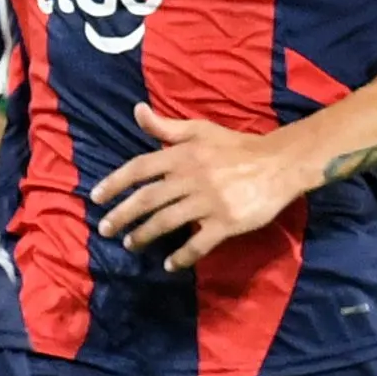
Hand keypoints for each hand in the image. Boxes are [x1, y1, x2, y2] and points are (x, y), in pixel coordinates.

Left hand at [90, 104, 312, 271]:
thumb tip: (137, 111)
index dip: (114, 183)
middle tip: (104, 229)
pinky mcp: (226, 222)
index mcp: (183, 155)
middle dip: (121, 215)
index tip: (96, 197)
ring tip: (130, 244)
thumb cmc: (236, 147)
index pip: (139, 168)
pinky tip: (170, 265)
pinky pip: (198, 243)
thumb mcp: (200, 130)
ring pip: (167, 222)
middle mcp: (191, 177)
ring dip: (144, 235)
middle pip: (147, 199)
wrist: (280, 163)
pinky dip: (182, 256)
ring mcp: (209, 202)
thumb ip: (166, 127)